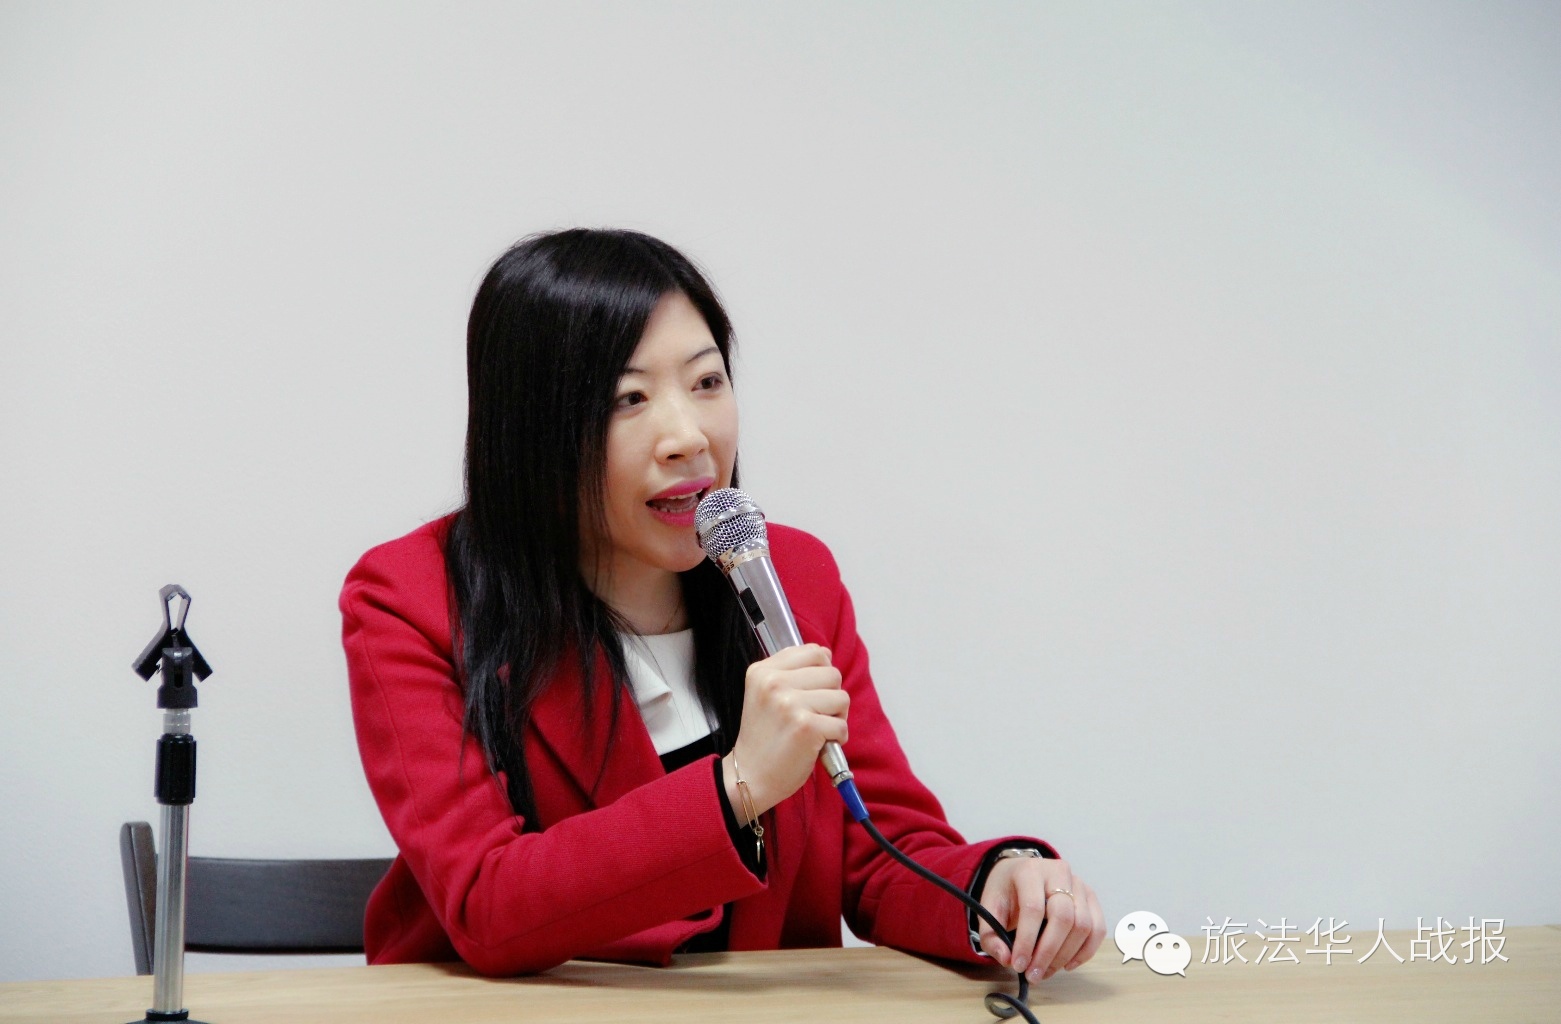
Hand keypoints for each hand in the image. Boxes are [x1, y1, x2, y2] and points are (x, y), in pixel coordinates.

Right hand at [723, 644, 846, 819]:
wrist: (750, 776)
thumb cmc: (764, 736)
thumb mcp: (765, 693)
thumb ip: (790, 671)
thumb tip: (825, 654)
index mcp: (763, 671)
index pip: (814, 652)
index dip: (821, 673)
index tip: (810, 692)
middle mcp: (774, 683)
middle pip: (832, 673)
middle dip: (831, 696)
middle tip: (813, 715)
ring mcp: (790, 704)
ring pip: (842, 697)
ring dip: (836, 717)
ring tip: (815, 729)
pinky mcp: (806, 727)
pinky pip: (842, 725)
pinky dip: (837, 738)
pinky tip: (818, 744)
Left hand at [977, 856, 1104, 982]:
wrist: (1021, 872)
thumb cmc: (1006, 891)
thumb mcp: (989, 908)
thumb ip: (991, 935)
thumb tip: (1007, 959)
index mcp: (1029, 871)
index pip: (1033, 908)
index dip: (1027, 940)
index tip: (1018, 965)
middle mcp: (1058, 872)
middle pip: (1063, 917)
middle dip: (1048, 952)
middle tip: (1034, 974)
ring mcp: (1079, 884)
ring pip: (1083, 925)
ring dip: (1066, 955)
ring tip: (1046, 971)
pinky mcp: (1091, 898)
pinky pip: (1097, 928)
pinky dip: (1085, 952)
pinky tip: (1067, 965)